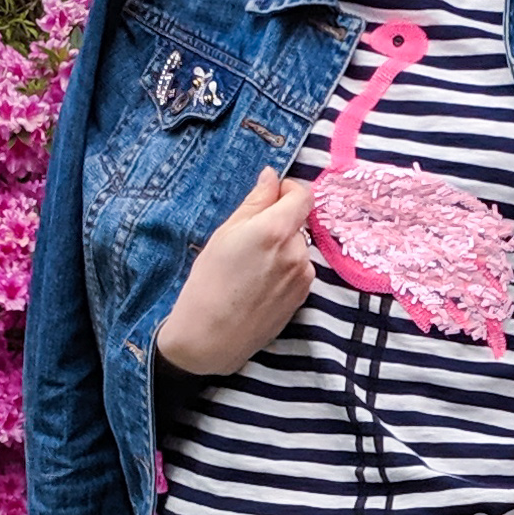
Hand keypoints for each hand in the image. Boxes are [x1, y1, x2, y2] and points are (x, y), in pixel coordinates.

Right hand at [153, 169, 316, 374]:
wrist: (211, 337)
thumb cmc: (209, 283)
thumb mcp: (225, 233)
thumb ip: (255, 201)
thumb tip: (272, 176)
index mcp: (276, 229)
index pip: (303, 194)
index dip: (288, 190)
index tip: (272, 196)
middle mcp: (297, 251)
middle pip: (298, 222)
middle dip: (279, 223)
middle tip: (248, 241)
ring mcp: (304, 276)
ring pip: (298, 247)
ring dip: (282, 248)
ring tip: (252, 268)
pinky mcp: (304, 296)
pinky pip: (298, 270)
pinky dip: (284, 270)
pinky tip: (260, 284)